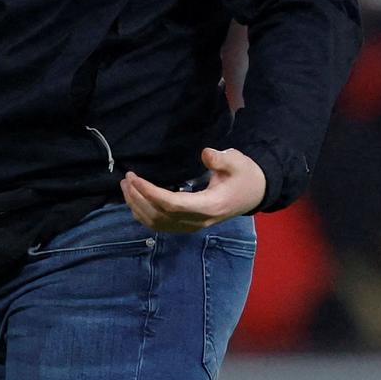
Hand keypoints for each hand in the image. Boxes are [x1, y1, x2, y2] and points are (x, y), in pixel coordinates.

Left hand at [121, 147, 266, 232]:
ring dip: (137, 206)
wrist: (254, 193)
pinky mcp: (188, 225)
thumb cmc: (244, 175)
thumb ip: (221, 159)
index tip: (135, 177)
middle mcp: (198, 220)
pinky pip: (161, 226)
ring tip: (126, 186)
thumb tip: (205, 153)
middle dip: (138, 197)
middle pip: (160, 215)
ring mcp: (193, 226)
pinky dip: (143, 215)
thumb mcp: (237, 162)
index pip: (172, 204)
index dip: (150, 192)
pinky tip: (135, 200)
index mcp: (209, 206)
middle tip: (127, 178)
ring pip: (157, 223)